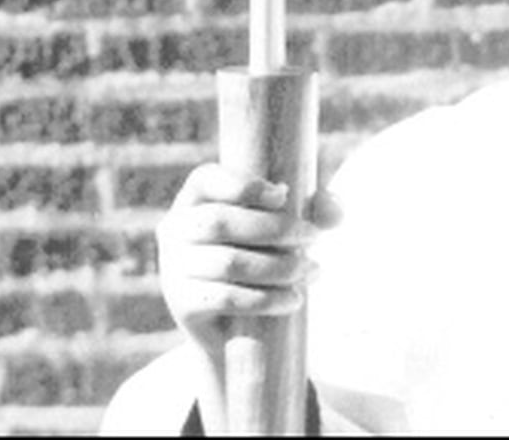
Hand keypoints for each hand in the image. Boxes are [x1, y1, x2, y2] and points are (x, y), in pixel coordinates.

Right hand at [156, 163, 329, 356]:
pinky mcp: (183, 305)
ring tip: (313, 270)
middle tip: (314, 238)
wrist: (232, 328)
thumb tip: (335, 211)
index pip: (206, 179)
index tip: (284, 194)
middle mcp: (175, 229)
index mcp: (194, 198)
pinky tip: (295, 298)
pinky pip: (226, 297)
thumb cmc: (262, 257)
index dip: (243, 185)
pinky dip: (266, 298)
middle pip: (221, 221)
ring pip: (228, 262)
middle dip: (275, 228)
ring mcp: (174, 268)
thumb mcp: (285, 227)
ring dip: (278, 266)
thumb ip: (313, 210)